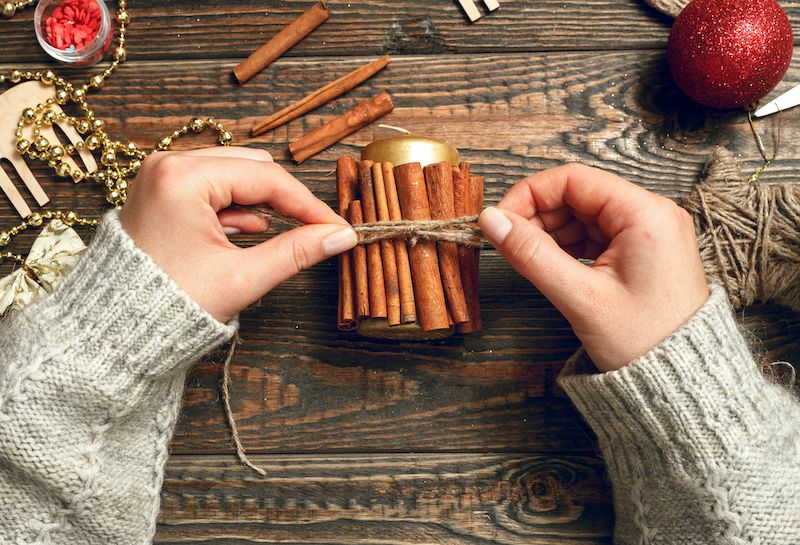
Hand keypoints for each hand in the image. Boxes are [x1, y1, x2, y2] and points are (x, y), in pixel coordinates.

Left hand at [119, 147, 356, 322]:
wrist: (114, 328)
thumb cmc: (167, 305)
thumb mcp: (242, 277)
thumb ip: (297, 251)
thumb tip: (339, 237)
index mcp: (183, 178)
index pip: (266, 179)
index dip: (308, 205)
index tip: (335, 227)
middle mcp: (168, 164)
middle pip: (252, 167)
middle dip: (285, 199)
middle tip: (315, 230)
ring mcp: (161, 175)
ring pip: (234, 174)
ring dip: (261, 203)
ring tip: (278, 236)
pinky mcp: (160, 190)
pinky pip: (212, 186)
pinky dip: (236, 207)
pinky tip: (248, 233)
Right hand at [478, 163, 708, 371]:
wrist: (684, 383)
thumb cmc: (644, 343)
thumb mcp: (580, 297)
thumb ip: (531, 254)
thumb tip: (491, 221)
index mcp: (646, 215)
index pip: (574, 179)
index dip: (529, 194)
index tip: (499, 220)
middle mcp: (652, 214)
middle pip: (579, 194)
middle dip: (538, 216)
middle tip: (508, 244)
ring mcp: (650, 232)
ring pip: (584, 215)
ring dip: (550, 232)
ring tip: (528, 260)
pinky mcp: (644, 251)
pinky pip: (597, 234)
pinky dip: (569, 246)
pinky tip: (551, 265)